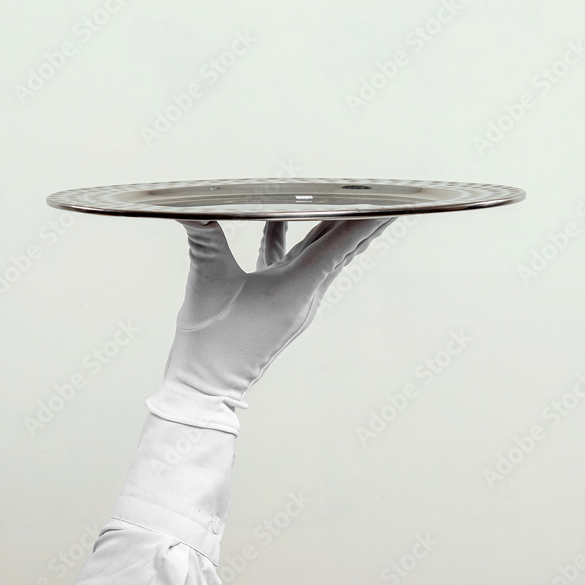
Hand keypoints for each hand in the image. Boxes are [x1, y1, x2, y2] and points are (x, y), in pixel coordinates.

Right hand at [154, 218, 393, 422]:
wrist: (208, 388)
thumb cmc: (212, 341)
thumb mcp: (207, 282)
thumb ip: (204, 240)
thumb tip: (190, 207)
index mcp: (298, 286)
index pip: (341, 243)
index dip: (366, 220)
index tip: (394, 205)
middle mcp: (307, 293)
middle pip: (341, 248)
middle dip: (363, 221)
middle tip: (387, 196)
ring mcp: (296, 300)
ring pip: (320, 255)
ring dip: (331, 228)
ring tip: (348, 203)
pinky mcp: (281, 305)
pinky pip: (293, 264)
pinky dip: (289, 241)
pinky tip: (277, 222)